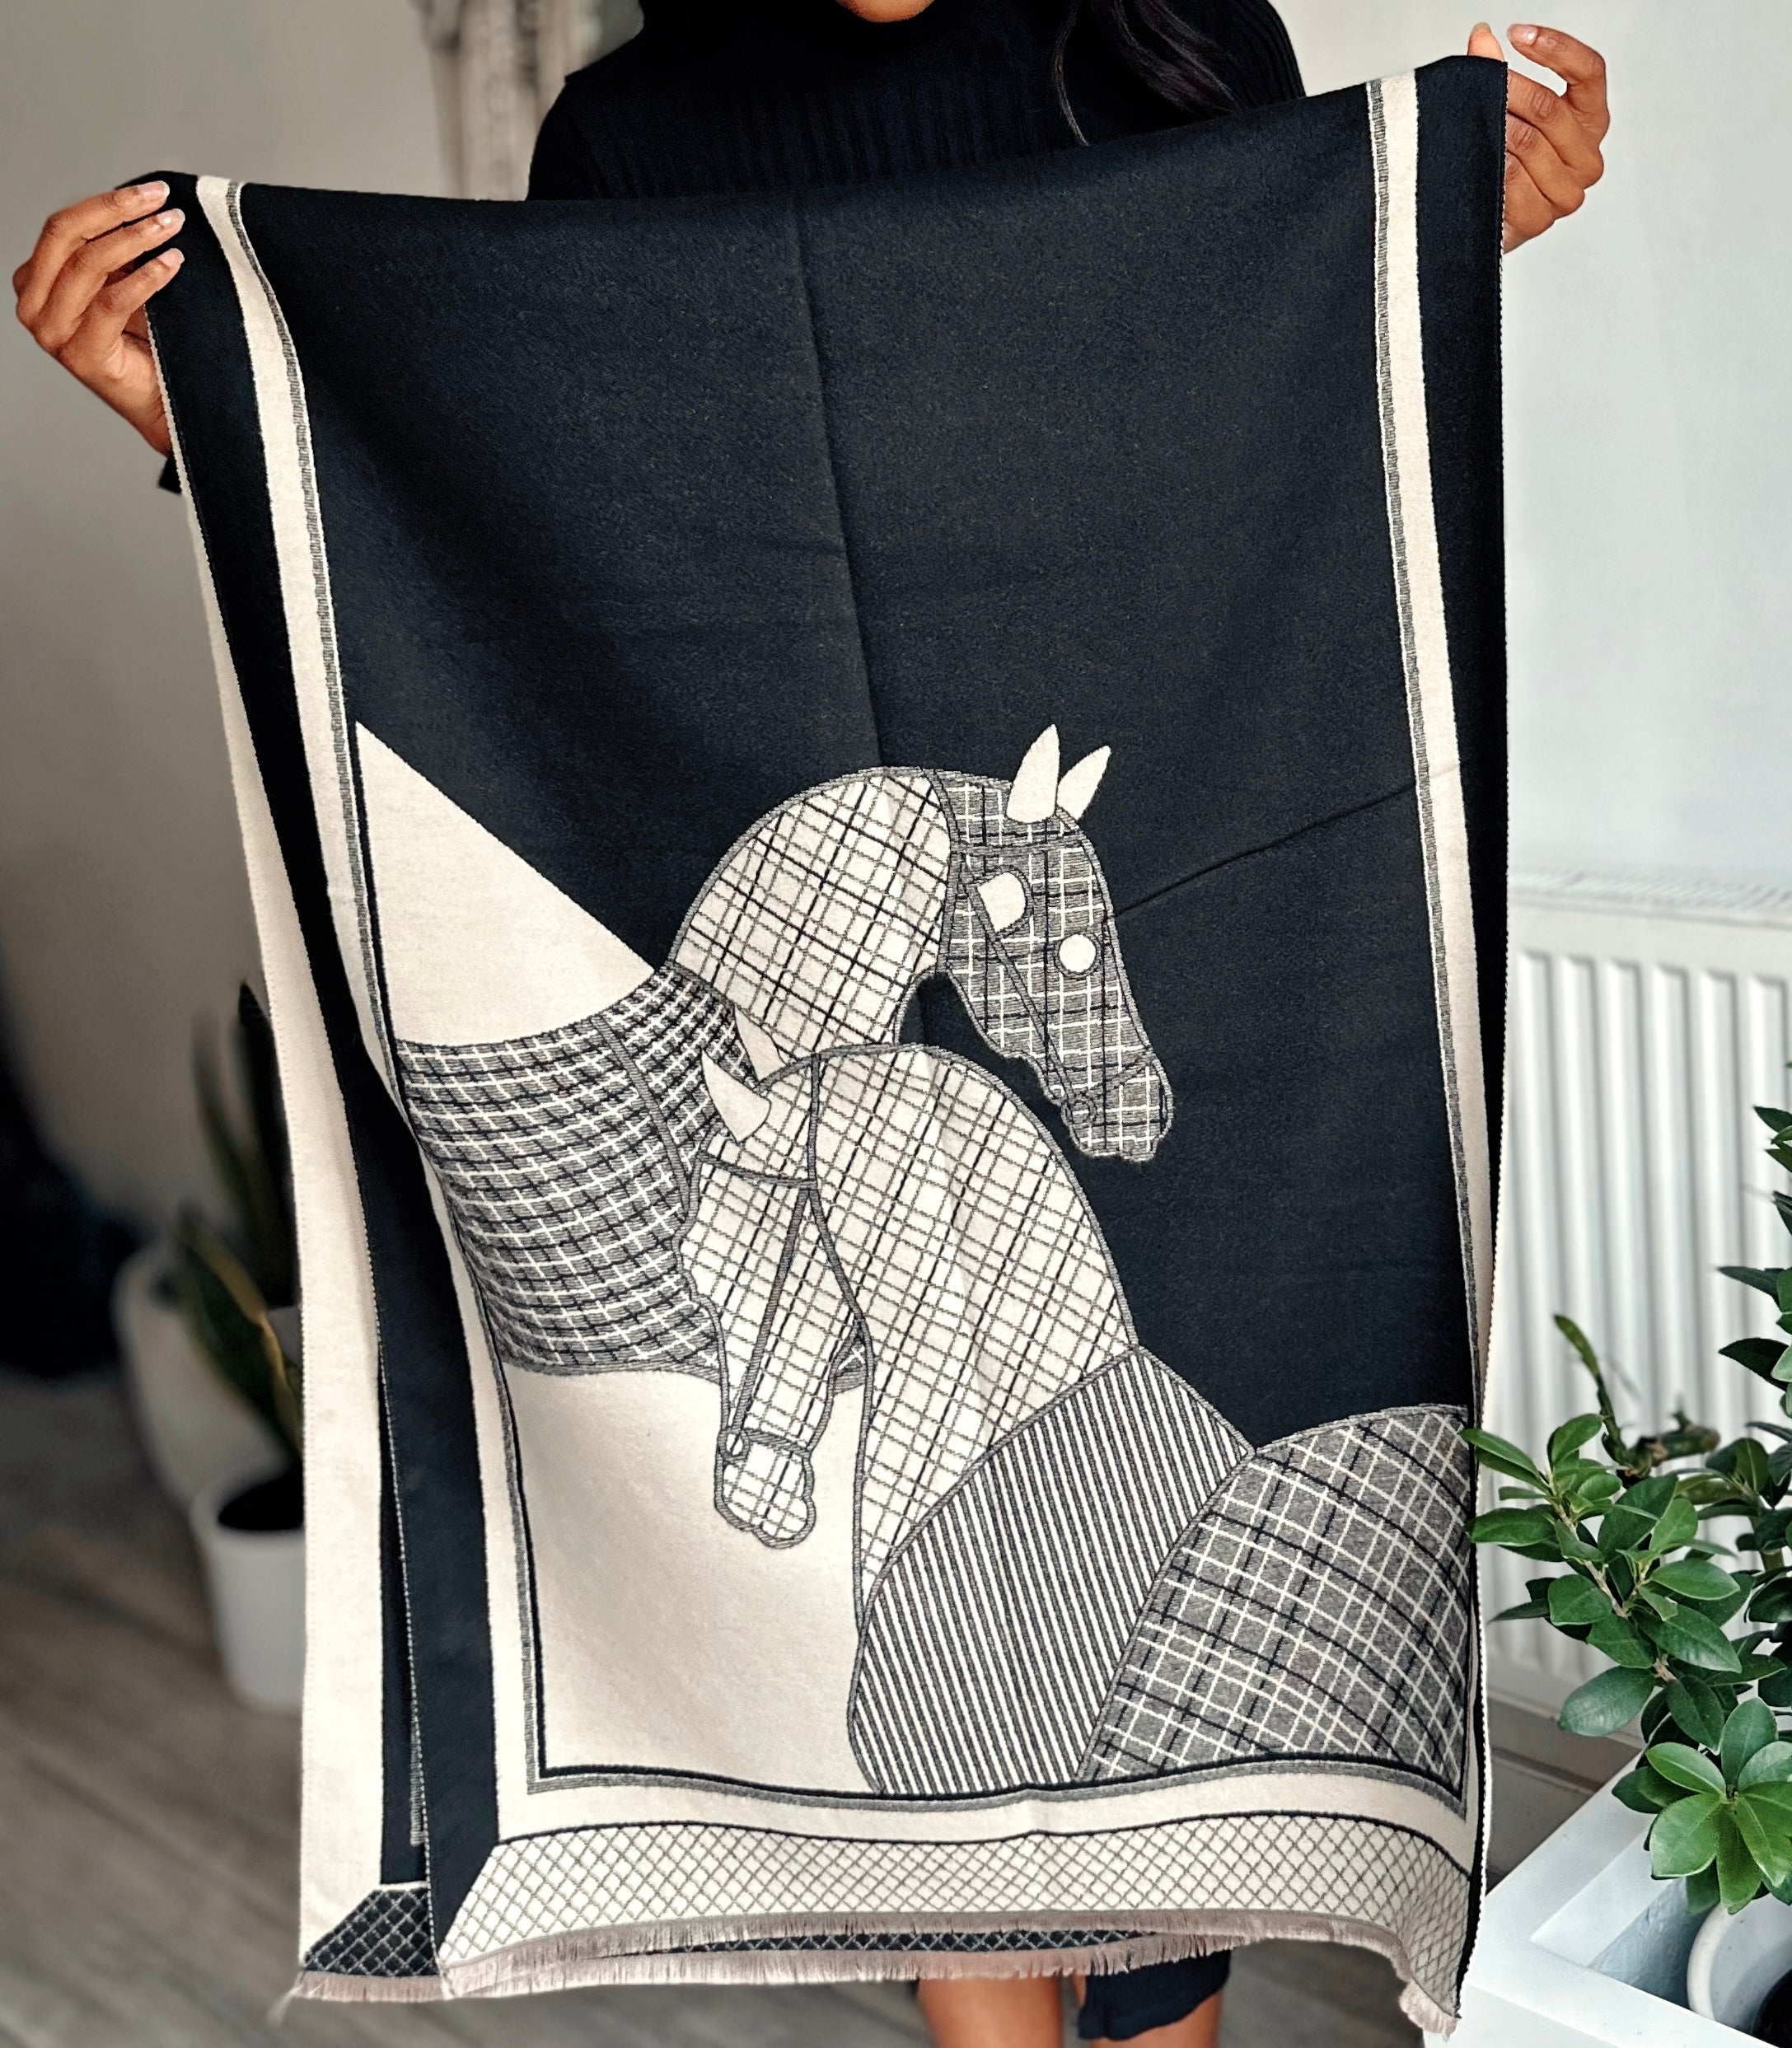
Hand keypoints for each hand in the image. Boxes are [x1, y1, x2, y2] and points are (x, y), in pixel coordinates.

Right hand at [13, 182, 185, 456]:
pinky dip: (146, 278)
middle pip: (66, 236)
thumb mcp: (124, 286)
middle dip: (117, 211)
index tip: (151, 192)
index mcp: (36, 282)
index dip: (106, 204)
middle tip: (161, 200)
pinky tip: (172, 264)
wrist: (163, 404)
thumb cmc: (146, 345)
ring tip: (172, 228)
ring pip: (89, 265)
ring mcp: (53, 333)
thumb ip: (117, 254)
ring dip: (136, 239)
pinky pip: (111, 302)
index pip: (63, 227)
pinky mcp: (82, 356)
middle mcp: (35, 305)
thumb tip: (142, 205)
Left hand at [1468, 22, 1608, 251]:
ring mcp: (1566, 192)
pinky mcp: (1539, 219)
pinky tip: (1472, 157)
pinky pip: (1509, 180)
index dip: (1556, 48)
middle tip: (1476, 81)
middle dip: (1507, 90)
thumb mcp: (1506, 109)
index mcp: (1591, 121)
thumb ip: (1496, 72)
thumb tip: (1481, 36)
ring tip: (1468, 122)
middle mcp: (1587, 158)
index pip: (1589, 71)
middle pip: (1548, 108)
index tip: (1518, 32)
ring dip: (1493, 129)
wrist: (1483, 222)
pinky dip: (1487, 165)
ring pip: (1526, 143)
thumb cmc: (1503, 160)